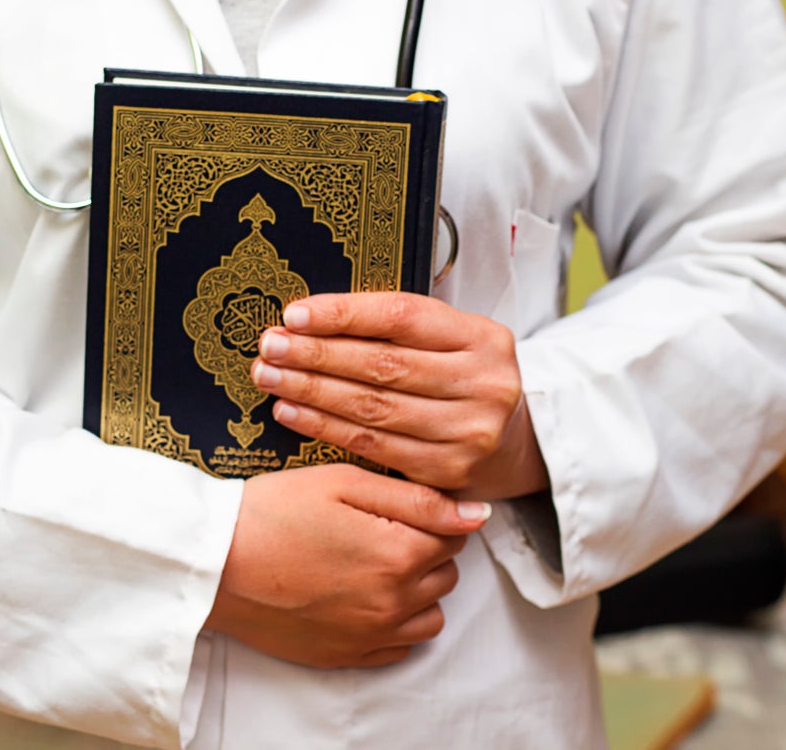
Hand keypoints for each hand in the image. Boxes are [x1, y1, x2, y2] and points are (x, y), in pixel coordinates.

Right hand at [205, 464, 490, 667]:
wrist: (213, 563)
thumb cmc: (273, 512)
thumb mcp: (344, 484)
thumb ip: (418, 499)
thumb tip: (477, 515)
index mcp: (400, 554)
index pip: (454, 534)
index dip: (428, 513)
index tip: (394, 505)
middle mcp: (394, 603)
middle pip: (445, 573)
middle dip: (424, 549)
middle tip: (376, 528)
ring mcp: (371, 635)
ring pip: (430, 613)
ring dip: (415, 589)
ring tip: (371, 562)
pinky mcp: (347, 655)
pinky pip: (400, 646)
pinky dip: (393, 622)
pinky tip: (360, 595)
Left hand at [249, 292, 546, 497]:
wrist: (515, 443)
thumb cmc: (465, 379)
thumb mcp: (452, 340)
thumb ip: (398, 327)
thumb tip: (313, 316)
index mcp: (483, 338)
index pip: (402, 316)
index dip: (344, 314)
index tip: (295, 314)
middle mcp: (482, 383)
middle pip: (383, 365)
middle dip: (317, 354)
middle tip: (270, 346)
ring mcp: (468, 431)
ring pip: (372, 408)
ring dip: (311, 391)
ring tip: (270, 376)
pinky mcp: (446, 471)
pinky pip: (372, 446)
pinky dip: (324, 427)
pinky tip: (291, 412)